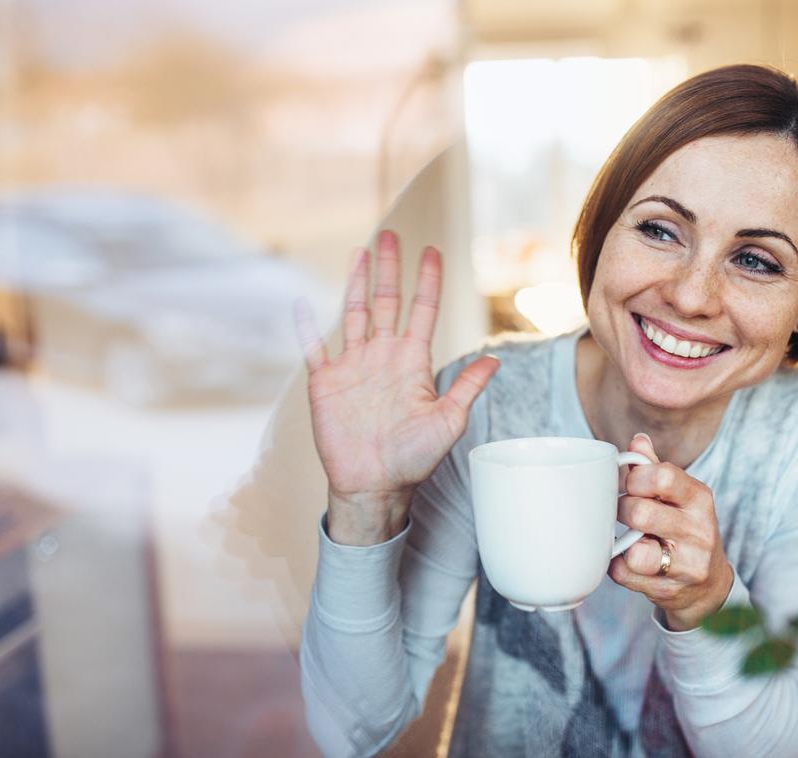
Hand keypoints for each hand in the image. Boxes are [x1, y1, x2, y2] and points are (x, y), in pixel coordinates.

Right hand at [295, 231, 498, 544]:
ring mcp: (353, 367)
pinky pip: (314, 348)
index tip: (433, 251)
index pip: (421, 311)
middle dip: (389, 269)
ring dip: (356, 283)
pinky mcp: (325, 383)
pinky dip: (307, 326)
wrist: (375, 485)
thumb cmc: (414, 458)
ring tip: (359, 252)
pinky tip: (302, 302)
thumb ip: (466, 388)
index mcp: (412, 362)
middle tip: (391, 236)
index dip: (428, 282)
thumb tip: (495, 360)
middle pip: (386, 302)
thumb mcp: (448, 421)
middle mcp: (382, 357)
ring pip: (354, 313)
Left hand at [609, 433, 735, 630]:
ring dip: (622, 543)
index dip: (635, 478)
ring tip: (629, 539)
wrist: (708, 586)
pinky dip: (617, 565)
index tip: (630, 485)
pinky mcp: (669, 590)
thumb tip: (637, 440)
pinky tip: (628, 559)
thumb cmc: (686, 530)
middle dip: (622, 510)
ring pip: (636, 552)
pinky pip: (624, 574)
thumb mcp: (680, 497)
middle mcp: (698, 531)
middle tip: (623, 512)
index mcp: (699, 499)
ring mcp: (686, 565)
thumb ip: (656, 468)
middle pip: (642, 513)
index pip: (663, 476)